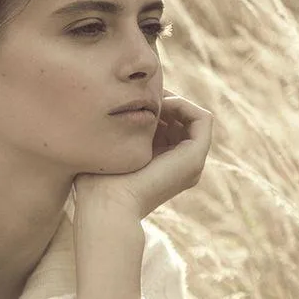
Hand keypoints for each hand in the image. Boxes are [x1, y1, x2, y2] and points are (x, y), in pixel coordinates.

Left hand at [74, 95, 213, 220]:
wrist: (107, 204)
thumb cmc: (96, 183)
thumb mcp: (107, 153)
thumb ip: (113, 136)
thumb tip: (107, 112)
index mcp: (162, 167)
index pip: (167, 126)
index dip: (153, 107)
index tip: (131, 99)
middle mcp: (181, 166)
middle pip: (181, 120)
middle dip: (164, 101)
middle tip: (141, 94)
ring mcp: (191, 163)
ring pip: (192, 117)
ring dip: (173, 100)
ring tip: (149, 99)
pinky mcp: (195, 157)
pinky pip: (202, 118)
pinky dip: (183, 104)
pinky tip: (160, 104)